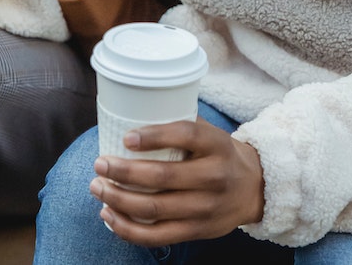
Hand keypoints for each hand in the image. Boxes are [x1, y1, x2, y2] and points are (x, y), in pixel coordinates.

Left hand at [89, 119, 264, 245]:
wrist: (254, 188)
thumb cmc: (219, 154)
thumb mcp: (210, 133)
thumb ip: (179, 126)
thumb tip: (132, 115)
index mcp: (216, 145)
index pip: (185, 135)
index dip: (153, 136)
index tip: (126, 137)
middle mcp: (213, 176)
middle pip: (162, 176)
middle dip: (123, 171)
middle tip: (100, 164)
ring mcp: (205, 208)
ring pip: (154, 208)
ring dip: (119, 199)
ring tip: (97, 187)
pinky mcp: (196, 231)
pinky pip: (157, 236)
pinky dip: (128, 228)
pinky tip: (109, 215)